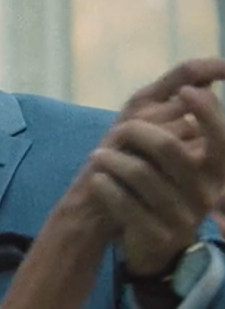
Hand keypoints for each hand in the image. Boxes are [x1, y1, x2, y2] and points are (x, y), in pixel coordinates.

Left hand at [91, 60, 224, 275]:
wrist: (142, 239)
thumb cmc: (155, 177)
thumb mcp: (171, 141)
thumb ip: (186, 104)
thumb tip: (213, 69)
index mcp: (217, 169)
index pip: (222, 138)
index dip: (206, 113)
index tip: (185, 92)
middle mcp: (207, 193)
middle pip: (168, 147)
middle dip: (136, 130)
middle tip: (118, 129)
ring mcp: (183, 217)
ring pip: (140, 173)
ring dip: (111, 158)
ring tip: (96, 155)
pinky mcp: (157, 236)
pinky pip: (124, 202)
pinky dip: (105, 185)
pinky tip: (98, 180)